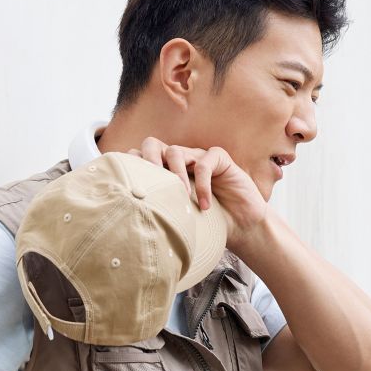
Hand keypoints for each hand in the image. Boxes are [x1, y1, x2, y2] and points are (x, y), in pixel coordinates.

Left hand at [128, 137, 271, 254]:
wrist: (242, 226)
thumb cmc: (208, 223)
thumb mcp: (177, 217)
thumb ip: (158, 211)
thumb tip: (128, 221)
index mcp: (165, 171)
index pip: (140, 157)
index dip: (132, 166)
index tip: (129, 187)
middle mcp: (179, 160)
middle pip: (152, 144)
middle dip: (147, 160)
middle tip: (149, 184)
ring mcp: (198, 157)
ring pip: (175, 151)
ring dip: (175, 174)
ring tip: (181, 198)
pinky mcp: (219, 158)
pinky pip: (204, 164)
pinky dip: (202, 185)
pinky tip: (205, 205)